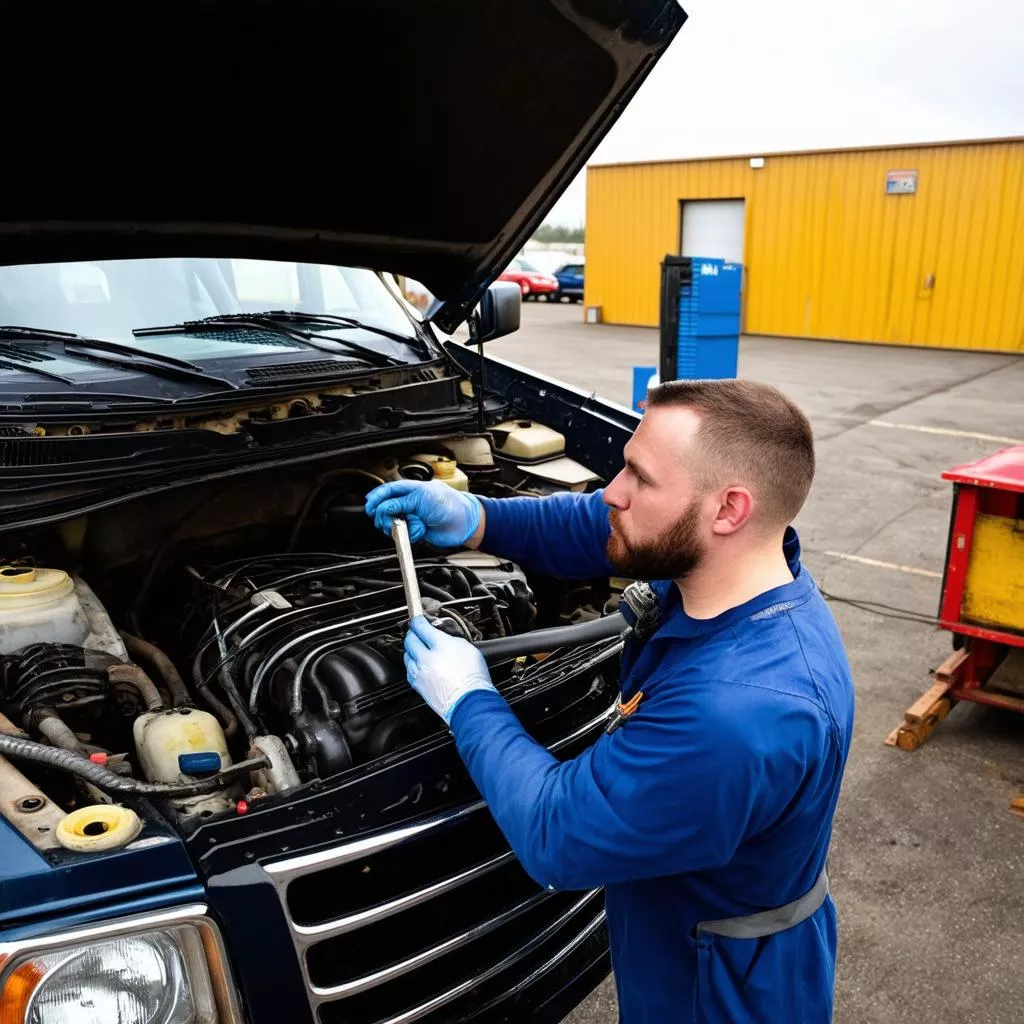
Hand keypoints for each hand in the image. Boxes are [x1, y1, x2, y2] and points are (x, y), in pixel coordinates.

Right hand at [365, 480, 481, 546]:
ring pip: (393, 523)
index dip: (377, 498)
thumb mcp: (422, 498)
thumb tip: (384, 507)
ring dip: (398, 527)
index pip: (388, 491)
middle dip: (385, 515)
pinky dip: (409, 535)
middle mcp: (410, 502)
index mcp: (411, 489)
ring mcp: (413, 517)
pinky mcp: (416, 530)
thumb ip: (401, 502)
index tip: (370, 507)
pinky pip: (404, 534)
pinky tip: (418, 532)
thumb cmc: (450, 504)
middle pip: (386, 508)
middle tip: (389, 520)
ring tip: (408, 526)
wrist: (465, 523)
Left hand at [404, 615, 495, 724]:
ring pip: (406, 654)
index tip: (418, 619)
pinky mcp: (417, 685)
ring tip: (419, 648)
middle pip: (410, 639)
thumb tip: (442, 636)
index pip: (421, 627)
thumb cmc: (473, 678)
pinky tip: (419, 664)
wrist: (468, 702)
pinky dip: (412, 664)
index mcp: (440, 645)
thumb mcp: (467, 648)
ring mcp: (419, 672)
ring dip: (411, 649)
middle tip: (418, 632)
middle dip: (412, 633)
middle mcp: (425, 658)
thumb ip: (451, 639)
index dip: (418, 620)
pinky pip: (409, 669)